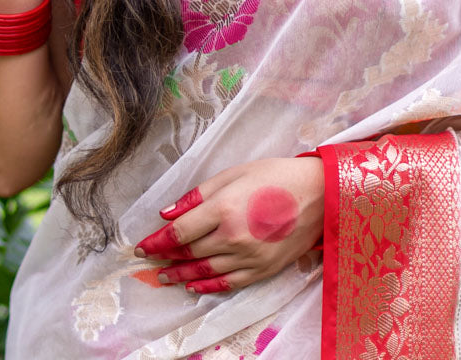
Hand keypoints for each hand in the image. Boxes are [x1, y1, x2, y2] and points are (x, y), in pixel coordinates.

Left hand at [134, 157, 323, 293]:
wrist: (319, 194)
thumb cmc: (277, 176)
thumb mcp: (235, 173)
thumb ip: (198, 194)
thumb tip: (167, 212)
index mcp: (224, 209)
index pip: (179, 232)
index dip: (157, 241)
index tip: (141, 246)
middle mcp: (233, 237)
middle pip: (189, 252)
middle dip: (166, 257)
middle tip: (149, 260)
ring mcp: (248, 257)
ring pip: (204, 271)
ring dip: (180, 275)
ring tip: (164, 277)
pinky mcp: (262, 270)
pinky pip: (228, 283)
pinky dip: (207, 286)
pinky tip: (193, 285)